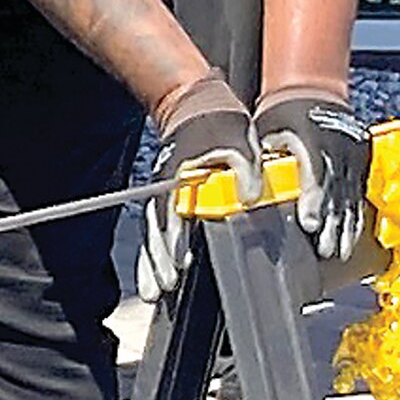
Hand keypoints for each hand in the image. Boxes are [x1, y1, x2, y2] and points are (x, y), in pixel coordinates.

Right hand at [137, 70, 262, 302]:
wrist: (198, 107)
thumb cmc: (221, 126)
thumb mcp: (240, 141)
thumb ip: (245, 169)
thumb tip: (247, 197)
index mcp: (184, 175)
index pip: (173, 209)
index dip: (173, 235)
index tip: (178, 260)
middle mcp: (167, 186)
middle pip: (156, 227)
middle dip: (157, 258)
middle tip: (161, 287)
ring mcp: (163, 193)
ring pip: (152, 231)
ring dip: (151, 262)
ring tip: (152, 292)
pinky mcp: (168, 201)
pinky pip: (157, 230)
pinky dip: (155, 254)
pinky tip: (158, 278)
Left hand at [253, 87, 368, 260]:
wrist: (312, 88)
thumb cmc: (282, 112)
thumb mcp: (268, 130)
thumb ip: (263, 160)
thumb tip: (249, 193)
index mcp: (312, 137)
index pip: (315, 173)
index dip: (313, 200)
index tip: (309, 223)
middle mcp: (336, 145)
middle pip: (335, 190)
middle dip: (330, 222)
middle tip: (325, 249)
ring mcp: (352, 152)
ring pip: (350, 194)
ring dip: (344, 225)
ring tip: (338, 251)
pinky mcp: (360, 157)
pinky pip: (358, 190)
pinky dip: (353, 213)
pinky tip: (349, 234)